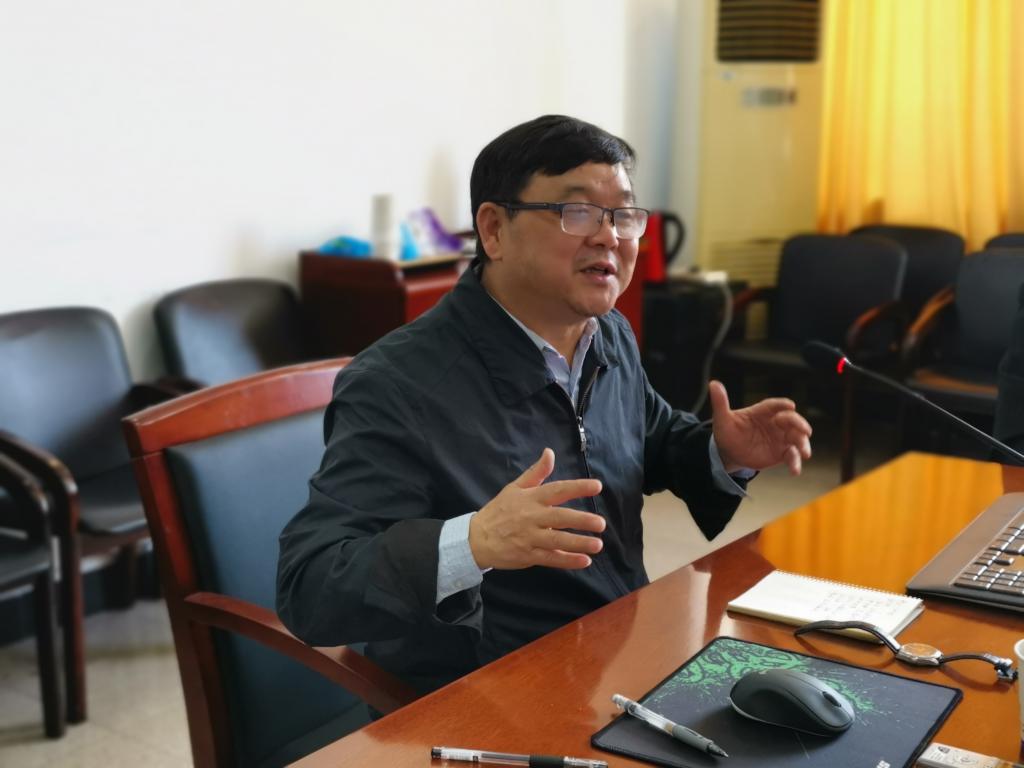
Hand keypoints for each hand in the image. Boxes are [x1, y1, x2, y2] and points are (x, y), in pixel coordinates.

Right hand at [469, 448, 605, 570]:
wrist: (476, 538)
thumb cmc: (499, 511)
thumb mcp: (515, 488)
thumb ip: (536, 472)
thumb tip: (550, 452)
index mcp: (531, 498)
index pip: (557, 490)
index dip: (577, 487)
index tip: (597, 486)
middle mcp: (532, 517)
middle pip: (560, 517)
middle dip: (581, 520)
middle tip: (601, 523)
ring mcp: (530, 538)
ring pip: (557, 540)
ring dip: (578, 543)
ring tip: (598, 545)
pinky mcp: (528, 555)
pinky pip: (550, 558)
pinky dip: (567, 560)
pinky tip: (584, 561)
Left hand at [708, 380, 812, 475]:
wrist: (728, 452)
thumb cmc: (727, 431)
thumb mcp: (722, 418)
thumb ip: (720, 402)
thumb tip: (712, 383)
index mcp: (762, 411)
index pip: (774, 406)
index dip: (782, 405)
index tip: (791, 405)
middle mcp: (775, 423)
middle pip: (791, 420)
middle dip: (799, 424)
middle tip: (805, 430)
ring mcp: (780, 438)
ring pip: (796, 438)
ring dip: (803, 445)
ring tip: (804, 453)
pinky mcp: (781, 453)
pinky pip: (791, 456)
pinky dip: (795, 463)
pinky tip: (795, 471)